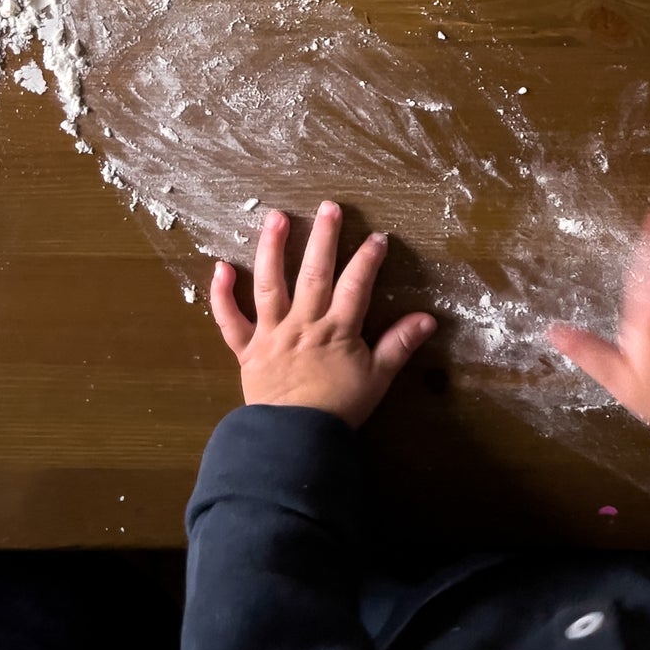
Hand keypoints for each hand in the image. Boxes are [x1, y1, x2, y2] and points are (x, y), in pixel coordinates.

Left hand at [210, 201, 436, 427]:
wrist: (295, 443)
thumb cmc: (338, 410)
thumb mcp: (378, 379)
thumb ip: (400, 345)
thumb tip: (428, 318)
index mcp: (337, 330)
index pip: (356, 285)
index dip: (368, 259)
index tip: (377, 237)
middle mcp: (303, 323)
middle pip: (314, 273)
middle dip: (323, 238)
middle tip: (328, 207)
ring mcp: (272, 333)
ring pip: (270, 284)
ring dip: (271, 248)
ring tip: (276, 217)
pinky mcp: (247, 348)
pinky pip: (230, 320)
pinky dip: (222, 294)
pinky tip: (220, 266)